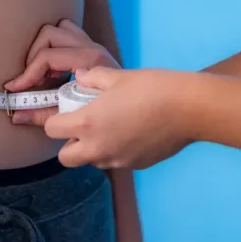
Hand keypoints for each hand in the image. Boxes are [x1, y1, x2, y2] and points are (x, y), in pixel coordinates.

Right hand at [5, 19, 118, 125]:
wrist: (135, 108)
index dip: (27, 74)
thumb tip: (16, 116)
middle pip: (49, 34)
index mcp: (90, 61)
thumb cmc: (106, 111)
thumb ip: (44, 115)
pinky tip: (55, 69)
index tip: (14, 89)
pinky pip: (67, 31)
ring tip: (44, 73)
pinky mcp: (91, 45)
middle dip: (34, 57)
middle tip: (32, 81)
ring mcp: (92, 43)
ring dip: (45, 47)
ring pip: (58, 28)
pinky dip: (56, 45)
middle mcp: (92, 47)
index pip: (48, 57)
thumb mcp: (73, 115)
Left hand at [44, 67, 194, 168]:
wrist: (188, 109)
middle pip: (66, 158)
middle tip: (83, 127)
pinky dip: (116, 151)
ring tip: (110, 128)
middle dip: (69, 144)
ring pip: (92, 161)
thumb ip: (93, 77)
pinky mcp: (136, 165)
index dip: (54, 120)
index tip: (66, 111)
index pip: (52, 130)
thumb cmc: (151, 87)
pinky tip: (133, 133)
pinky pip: (116, 161)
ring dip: (93, 149)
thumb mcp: (118, 77)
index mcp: (87, 124)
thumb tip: (80, 76)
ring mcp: (118, 160)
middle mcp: (98, 148)